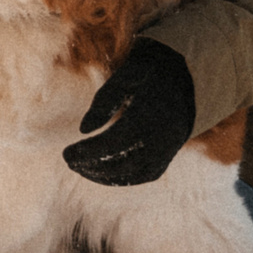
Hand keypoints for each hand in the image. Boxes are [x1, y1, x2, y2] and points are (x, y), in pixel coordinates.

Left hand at [63, 39, 195, 185]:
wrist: (186, 79)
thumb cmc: (149, 73)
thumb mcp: (127, 75)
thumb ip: (104, 99)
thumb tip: (83, 129)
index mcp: (152, 112)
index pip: (116, 141)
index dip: (89, 151)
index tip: (66, 153)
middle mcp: (164, 135)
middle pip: (123, 161)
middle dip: (92, 165)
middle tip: (68, 161)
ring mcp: (169, 149)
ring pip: (134, 173)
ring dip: (104, 175)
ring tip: (80, 168)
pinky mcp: (169, 156)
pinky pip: (146, 175)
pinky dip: (122, 178)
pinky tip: (100, 173)